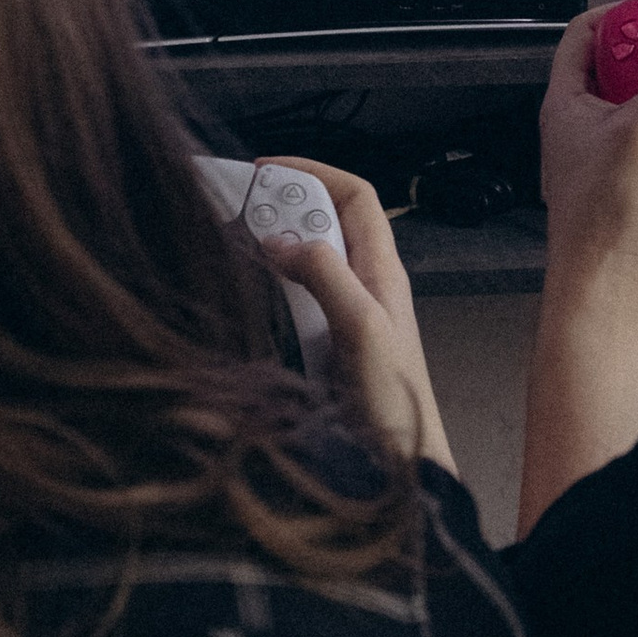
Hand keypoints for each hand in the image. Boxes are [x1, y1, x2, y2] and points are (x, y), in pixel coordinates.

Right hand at [256, 155, 457, 474]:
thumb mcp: (361, 328)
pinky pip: (295, 297)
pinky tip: (247, 291)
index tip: (267, 168)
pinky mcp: (326, 344)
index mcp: (383, 270)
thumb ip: (325, 276)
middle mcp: (365, 285)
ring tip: (234, 240)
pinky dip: (270, 283)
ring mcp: (345, 314)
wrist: (403, 467)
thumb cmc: (396, 405)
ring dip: (273, 243)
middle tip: (239, 205)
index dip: (314, 171)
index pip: (354, 195)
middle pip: (325, 221)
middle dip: (284, 203)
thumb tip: (279, 237)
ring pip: (307, 259)